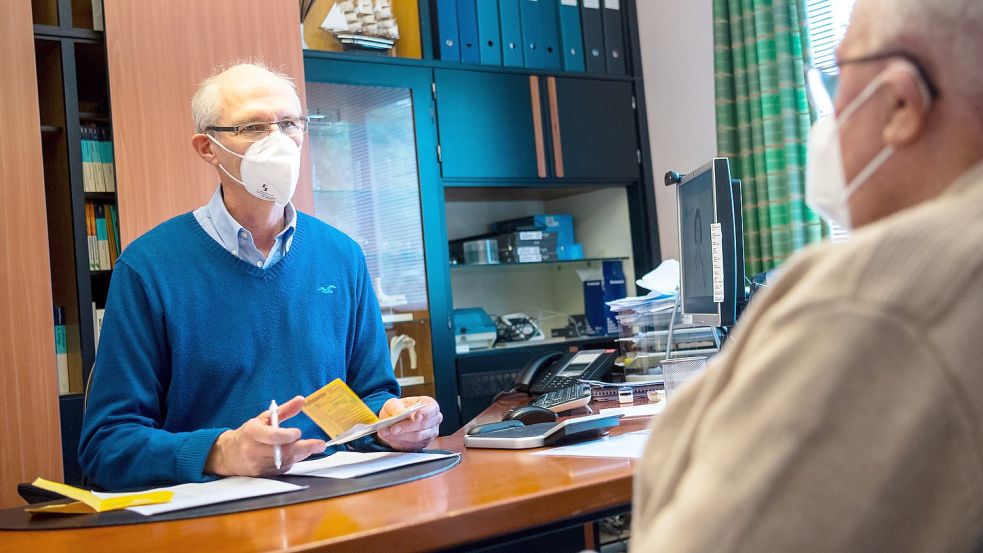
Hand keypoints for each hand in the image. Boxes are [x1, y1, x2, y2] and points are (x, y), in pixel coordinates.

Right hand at [205, 395, 325, 476]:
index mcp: (252, 433)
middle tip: (320, 444)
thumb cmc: (249, 434)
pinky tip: (297, 454)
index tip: (298, 432)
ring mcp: (258, 464)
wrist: (230, 455)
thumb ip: (284, 410)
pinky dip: (293, 460)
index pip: (270, 436)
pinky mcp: (263, 474)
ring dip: (301, 454)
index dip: (285, 435)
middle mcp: (253, 450)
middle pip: (282, 452)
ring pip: (285, 461)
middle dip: (304, 448)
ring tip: (311, 446)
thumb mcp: (264, 418)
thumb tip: (301, 400)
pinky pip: (283, 469)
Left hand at [376, 396, 442, 450]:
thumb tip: (400, 413)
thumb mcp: (393, 403)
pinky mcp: (423, 444)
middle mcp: (434, 420)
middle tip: (392, 429)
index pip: (431, 410)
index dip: (425, 414)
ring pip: (417, 437)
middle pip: (422, 425)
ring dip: (400, 436)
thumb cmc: (398, 409)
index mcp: (430, 406)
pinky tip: (390, 438)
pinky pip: (412, 445)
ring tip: (386, 433)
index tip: (416, 417)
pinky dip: (399, 442)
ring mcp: (430, 434)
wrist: (394, 420)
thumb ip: (396, 407)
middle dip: (406, 428)